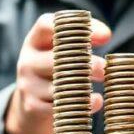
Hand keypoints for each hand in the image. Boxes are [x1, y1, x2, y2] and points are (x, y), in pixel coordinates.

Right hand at [4, 12, 110, 133]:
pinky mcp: (33, 106)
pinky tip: (96, 101)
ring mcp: (28, 85)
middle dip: (88, 63)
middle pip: (59, 57)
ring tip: (103, 83)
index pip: (46, 24)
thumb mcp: (59, 52)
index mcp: (34, 41)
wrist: (31, 109)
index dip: (77, 26)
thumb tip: (105, 34)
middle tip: (105, 68)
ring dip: (87, 84)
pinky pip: (63, 105)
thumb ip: (80, 38)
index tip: (106, 36)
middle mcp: (27, 61)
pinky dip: (85, 104)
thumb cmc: (54, 73)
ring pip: (62, 83)